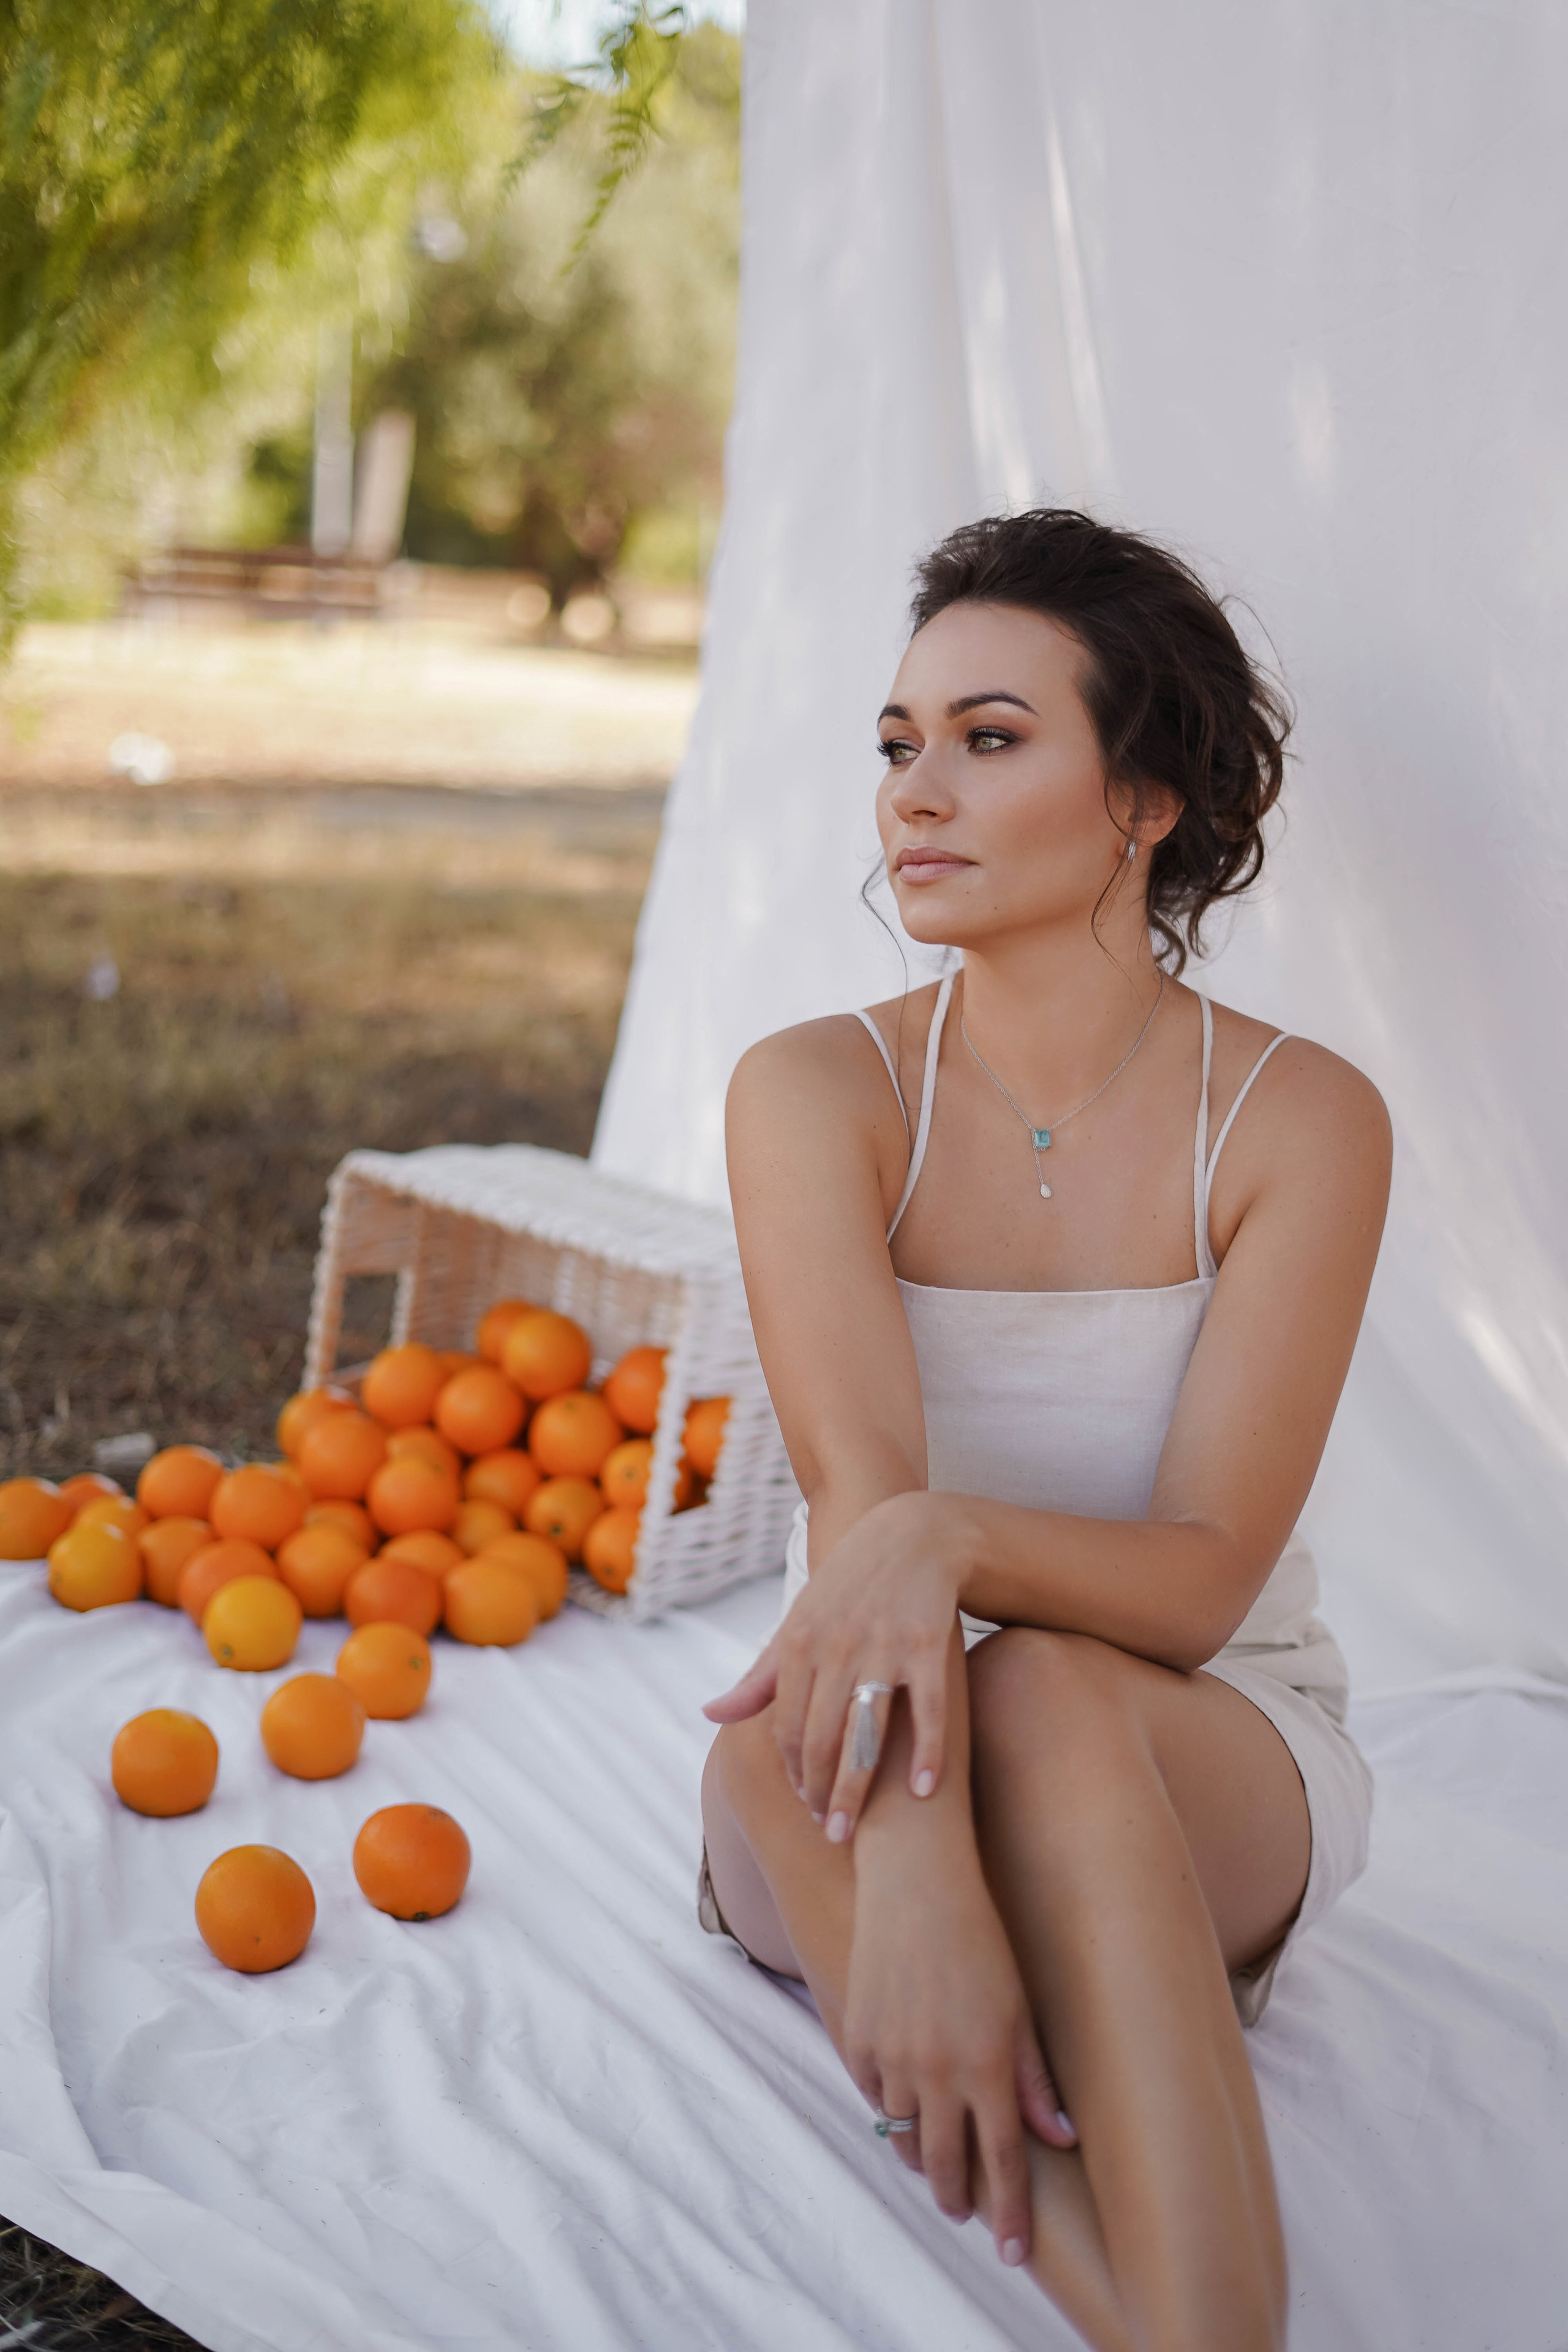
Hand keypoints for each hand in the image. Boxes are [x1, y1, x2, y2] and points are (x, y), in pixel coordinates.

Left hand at [703, 1490, 971, 1835]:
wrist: (913, 1534)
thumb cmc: (848, 1588)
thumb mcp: (798, 1624)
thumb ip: (758, 1677)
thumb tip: (709, 1714)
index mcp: (799, 1643)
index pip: (785, 1725)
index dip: (792, 1772)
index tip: (804, 1807)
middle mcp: (835, 1646)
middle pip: (819, 1737)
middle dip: (818, 1792)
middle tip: (828, 1834)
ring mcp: (882, 1646)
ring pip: (863, 1731)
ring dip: (855, 1786)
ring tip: (853, 1831)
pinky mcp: (927, 1645)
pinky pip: (926, 1709)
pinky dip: (926, 1751)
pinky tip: (923, 1790)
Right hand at [846, 1834, 1075, 2265]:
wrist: (915, 1882)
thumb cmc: (980, 1939)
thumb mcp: (1019, 2007)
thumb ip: (1036, 2078)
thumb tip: (1061, 2138)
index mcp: (988, 2065)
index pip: (1004, 2162)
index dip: (1009, 2213)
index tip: (1013, 2252)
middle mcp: (939, 2069)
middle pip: (949, 2164)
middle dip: (959, 2200)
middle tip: (966, 2213)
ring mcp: (894, 2054)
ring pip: (906, 2135)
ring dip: (923, 2155)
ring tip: (936, 2163)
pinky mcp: (860, 2036)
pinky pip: (875, 2094)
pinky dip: (892, 2107)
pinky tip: (905, 2103)